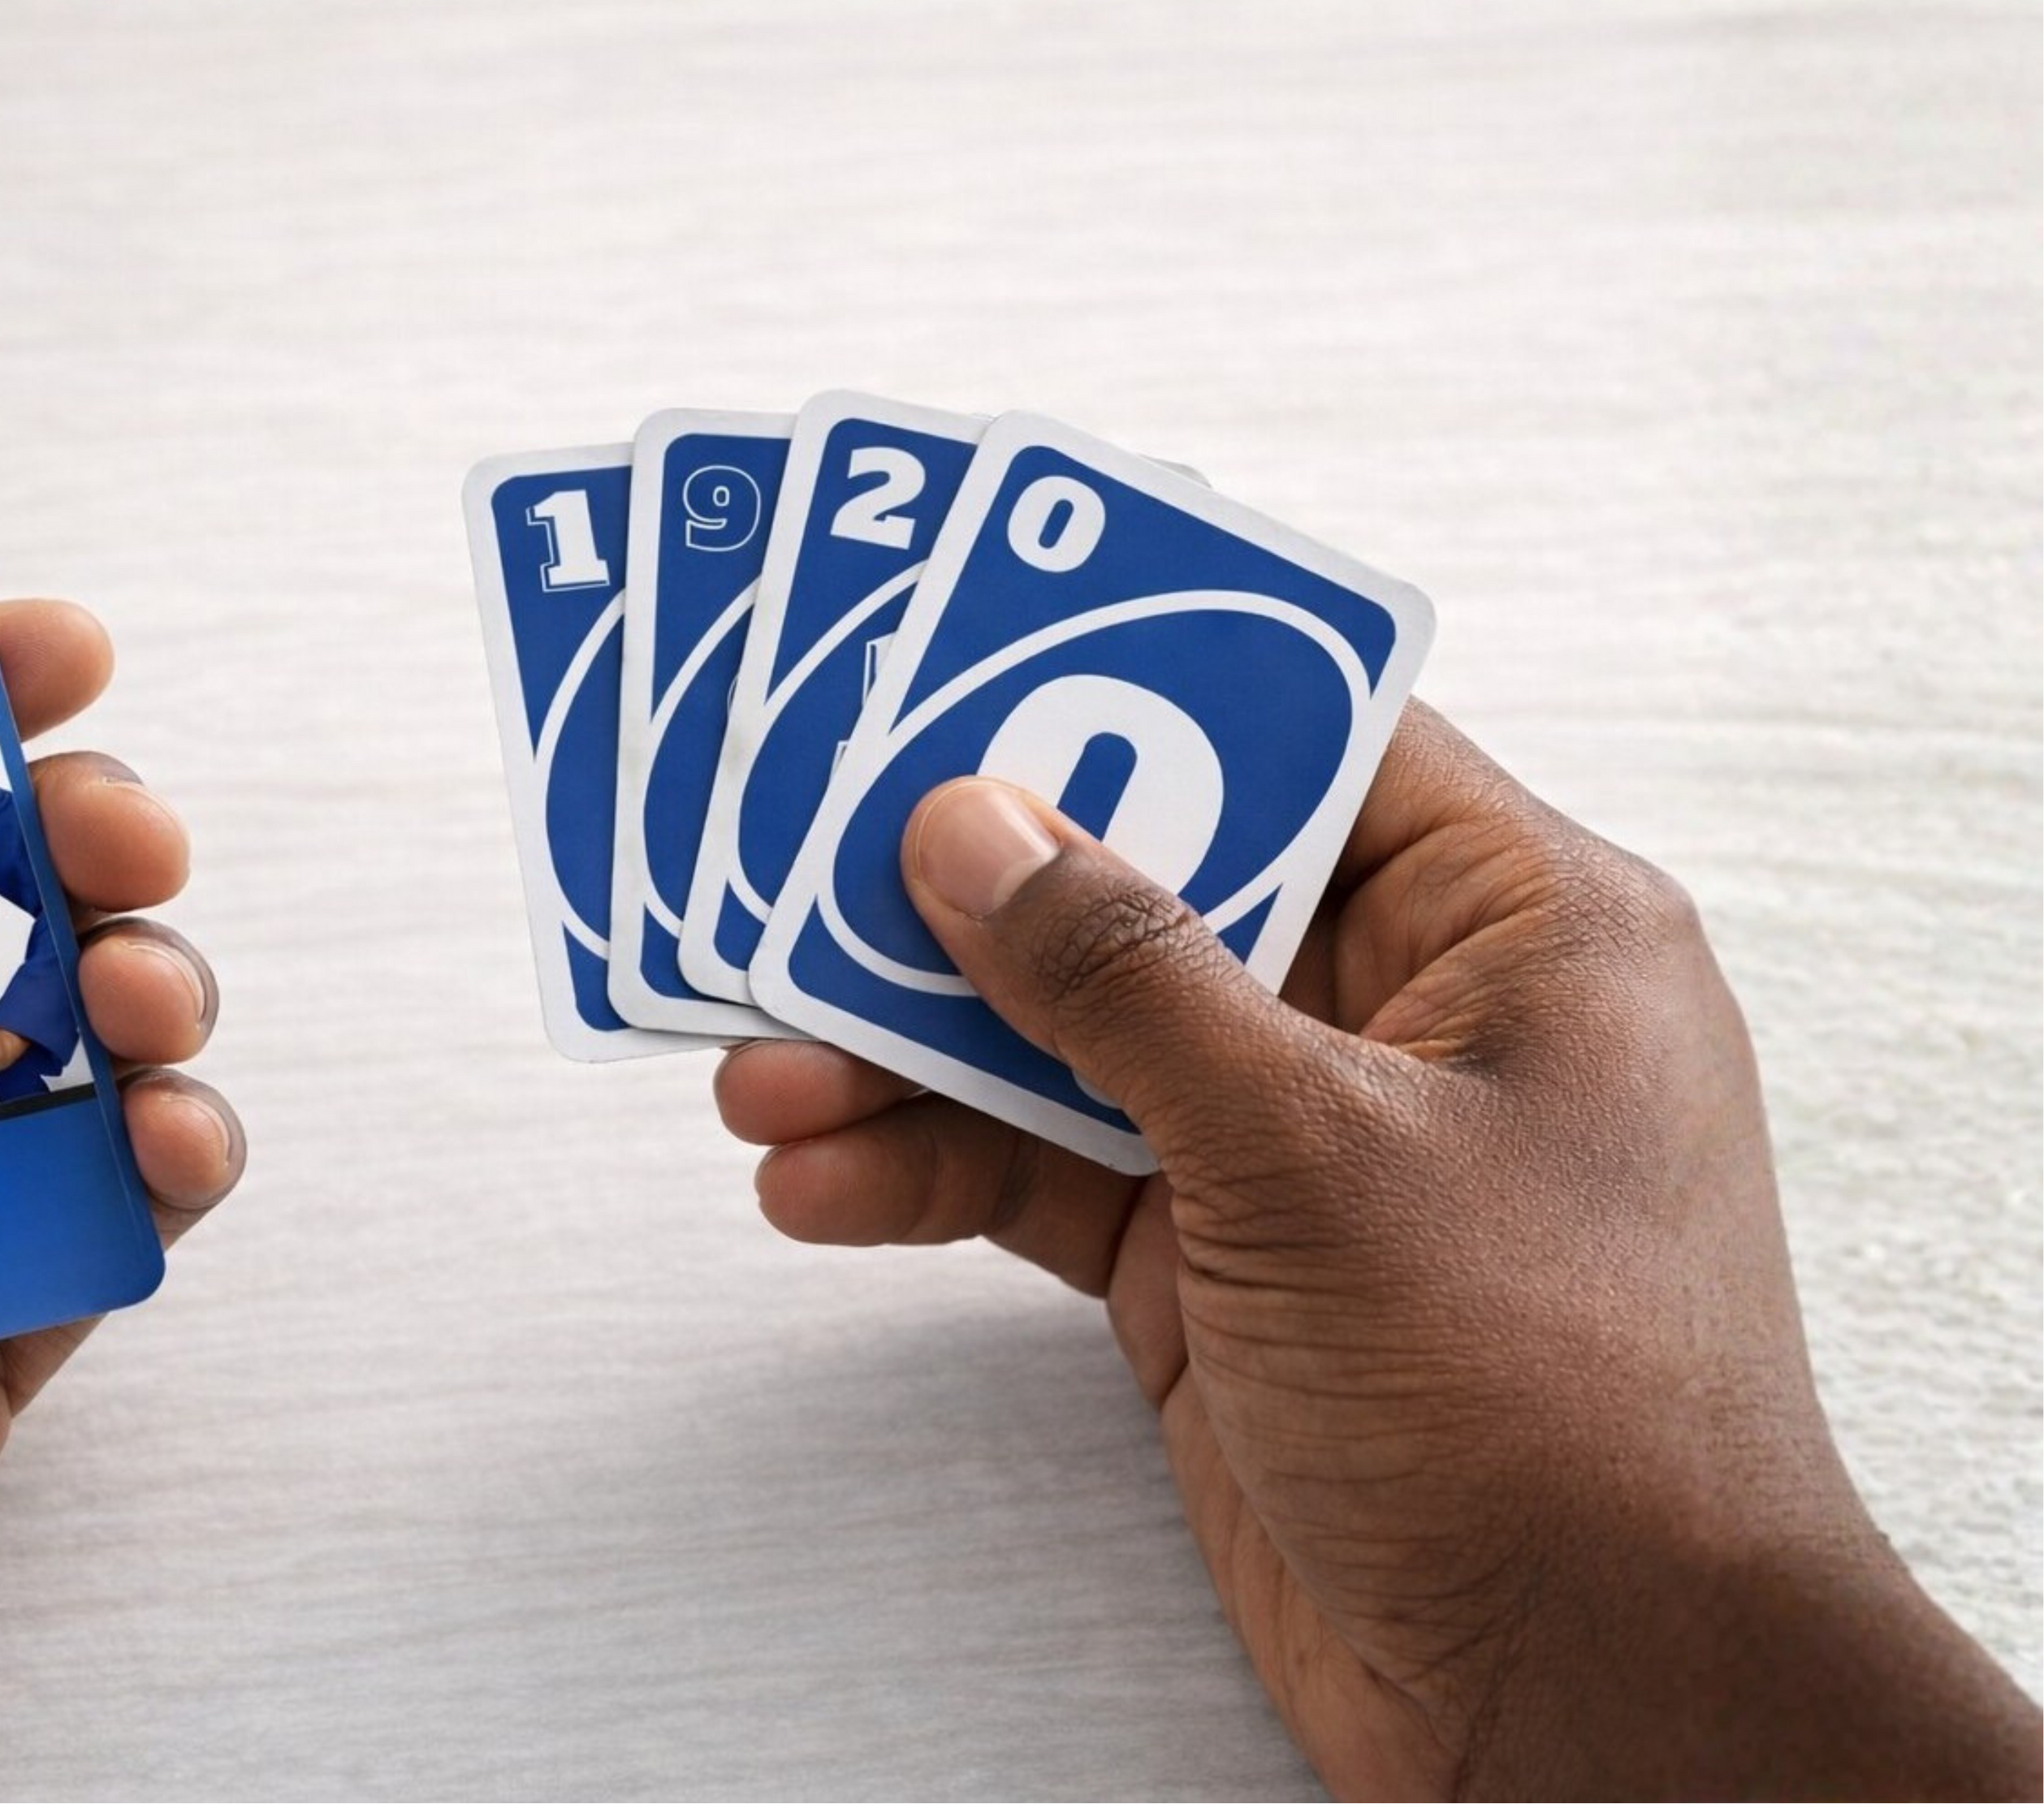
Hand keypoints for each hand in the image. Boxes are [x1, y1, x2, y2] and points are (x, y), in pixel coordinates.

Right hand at [718, 707, 2038, 1802]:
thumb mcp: (1317, 1156)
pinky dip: (935, 1176)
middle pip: (1154, 888)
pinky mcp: (1222, 1267)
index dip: (1131, 677)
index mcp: (1516, 929)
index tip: (961, 651)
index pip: (1308, 733)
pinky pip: (1049, 1176)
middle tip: (794, 861)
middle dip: (967, 895)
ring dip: (910, 1054)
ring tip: (760, 1065)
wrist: (1590, 1709)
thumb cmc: (1554, 1418)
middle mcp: (1408, 1016)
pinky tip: (822, 1179)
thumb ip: (1127, 979)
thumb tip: (976, 826)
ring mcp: (1306, 1147)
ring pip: (1073, 1041)